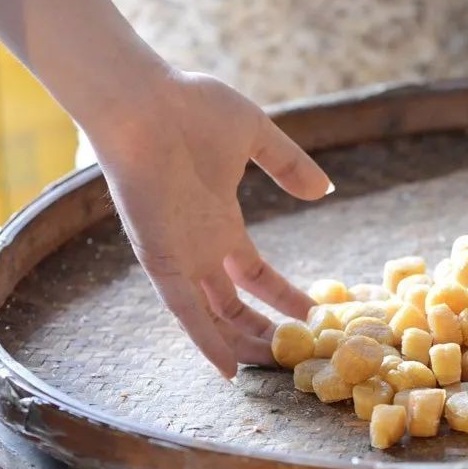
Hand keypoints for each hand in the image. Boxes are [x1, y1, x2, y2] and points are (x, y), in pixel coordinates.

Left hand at [88, 70, 331, 377]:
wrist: (143, 100)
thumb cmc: (191, 107)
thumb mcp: (256, 136)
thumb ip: (289, 164)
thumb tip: (324, 189)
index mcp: (219, 221)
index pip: (254, 274)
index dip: (283, 296)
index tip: (313, 315)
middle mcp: (198, 246)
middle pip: (232, 305)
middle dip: (264, 330)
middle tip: (296, 354)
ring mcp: (179, 255)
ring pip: (212, 316)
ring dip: (241, 343)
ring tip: (274, 368)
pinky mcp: (160, 258)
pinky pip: (185, 310)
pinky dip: (205, 340)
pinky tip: (229, 369)